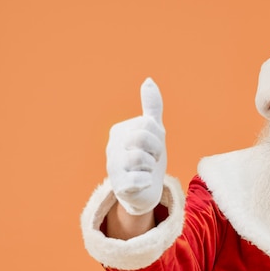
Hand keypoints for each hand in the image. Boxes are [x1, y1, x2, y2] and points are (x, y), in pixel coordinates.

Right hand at [106, 78, 165, 214]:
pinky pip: (139, 180)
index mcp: (119, 131)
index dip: (157, 137)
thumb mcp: (154, 130)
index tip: (153, 147)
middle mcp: (111, 147)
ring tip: (146, 170)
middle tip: (151, 159)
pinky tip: (143, 182)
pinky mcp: (119, 187)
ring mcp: (113, 168)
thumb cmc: (149, 157)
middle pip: (143, 138)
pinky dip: (147, 181)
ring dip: (151, 166)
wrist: (146, 190)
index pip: (147, 124)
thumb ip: (151, 107)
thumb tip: (148, 80)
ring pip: (141, 158)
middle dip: (155, 150)